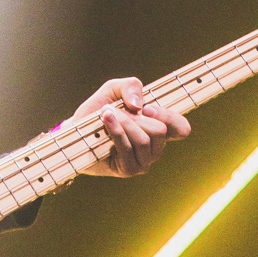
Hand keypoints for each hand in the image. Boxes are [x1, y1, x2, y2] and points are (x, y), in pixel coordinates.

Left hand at [71, 78, 190, 177]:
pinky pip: (127, 147)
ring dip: (123, 122)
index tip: (147, 108)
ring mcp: (143, 161)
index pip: (181, 128)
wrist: (76, 131)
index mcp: (158, 129)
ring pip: (143, 139)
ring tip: (106, 114)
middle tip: (116, 109)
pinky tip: (105, 120)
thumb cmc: (98, 111)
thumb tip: (139, 105)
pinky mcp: (129, 169)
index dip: (169, 117)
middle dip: (136, 116)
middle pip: (160, 130)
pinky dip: (116, 130)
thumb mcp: (113, 90)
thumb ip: (129, 86)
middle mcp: (155, 148)